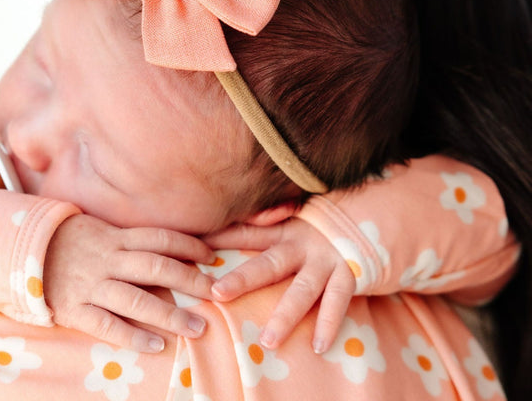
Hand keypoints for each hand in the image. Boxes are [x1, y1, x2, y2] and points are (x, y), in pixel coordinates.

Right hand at [44, 214, 215, 352]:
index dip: (188, 245)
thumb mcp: (99, 229)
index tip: (212, 257)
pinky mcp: (76, 308)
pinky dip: (132, 336)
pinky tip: (155, 346)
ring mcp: (92, 284)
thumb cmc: (68, 241)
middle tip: (217, 292)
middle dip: (190, 280)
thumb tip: (169, 249)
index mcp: (115, 237)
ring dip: (170, 315)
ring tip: (198, 327)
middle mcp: (107, 258)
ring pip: (137, 299)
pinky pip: (107, 325)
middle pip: (155, 267)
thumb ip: (129, 239)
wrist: (21, 252)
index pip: (159, 237)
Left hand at [205, 217, 354, 353]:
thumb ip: (261, 225)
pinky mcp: (350, 273)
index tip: (194, 248)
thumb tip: (223, 232)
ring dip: (285, 315)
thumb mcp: (291, 219)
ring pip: (303, 290)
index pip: (246, 234)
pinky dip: (329, 323)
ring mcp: (326, 260)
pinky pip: (338, 302)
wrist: (367, 216)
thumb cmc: (319, 225)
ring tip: (268, 341)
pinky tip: (318, 346)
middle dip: (243, 279)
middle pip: (268, 263)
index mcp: (282, 230)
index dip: (221, 239)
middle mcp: (301, 244)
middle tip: (217, 293)